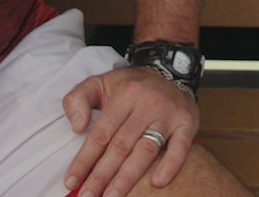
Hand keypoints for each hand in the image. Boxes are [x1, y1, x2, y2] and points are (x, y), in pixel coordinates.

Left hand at [61, 65, 198, 196]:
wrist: (170, 72)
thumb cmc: (129, 86)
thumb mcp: (98, 82)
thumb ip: (77, 99)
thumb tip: (77, 127)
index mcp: (124, 94)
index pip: (101, 134)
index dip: (84, 160)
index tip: (71, 181)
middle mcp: (147, 103)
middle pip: (121, 146)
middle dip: (102, 176)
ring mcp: (168, 114)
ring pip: (145, 151)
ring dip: (127, 178)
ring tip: (112, 196)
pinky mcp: (187, 123)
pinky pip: (180, 147)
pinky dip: (170, 165)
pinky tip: (157, 182)